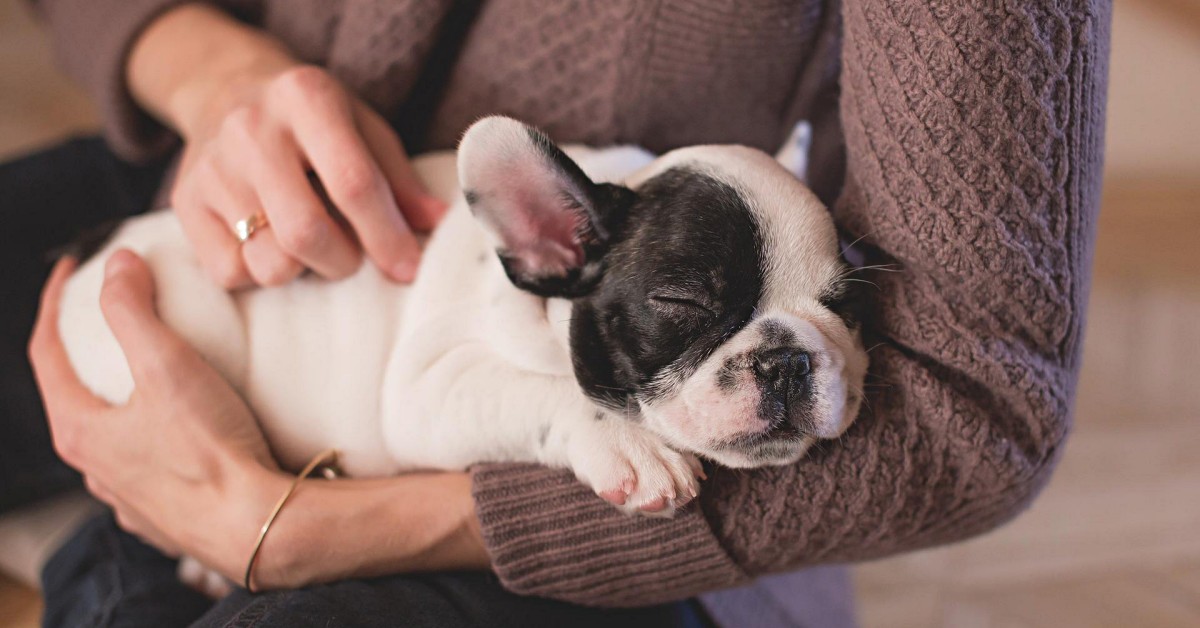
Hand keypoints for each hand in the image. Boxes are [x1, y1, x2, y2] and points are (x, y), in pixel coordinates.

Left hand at [30, 252, 489, 586]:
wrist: (257, 525)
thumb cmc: (210, 449)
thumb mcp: (168, 365)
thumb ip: (135, 310)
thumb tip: (118, 264)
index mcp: (80, 431)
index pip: (45, 353)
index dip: (54, 303)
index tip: (73, 270)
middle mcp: (94, 469)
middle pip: (75, 396)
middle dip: (88, 352)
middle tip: (113, 318)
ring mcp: (128, 497)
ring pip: (112, 436)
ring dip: (122, 399)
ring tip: (152, 373)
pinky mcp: (165, 516)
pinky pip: (148, 467)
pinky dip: (154, 437)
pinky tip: (182, 430)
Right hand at [129, 5, 445, 287]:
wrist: (225, 89)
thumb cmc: (313, 119)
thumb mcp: (364, 128)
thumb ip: (399, 180)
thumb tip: (439, 225)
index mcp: (307, 99)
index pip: (353, 184)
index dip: (386, 236)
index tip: (407, 268)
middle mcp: (251, 129)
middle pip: (306, 233)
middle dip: (343, 261)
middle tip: (352, 255)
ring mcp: (212, 168)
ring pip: (268, 262)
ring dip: (302, 270)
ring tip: (308, 243)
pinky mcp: (184, 203)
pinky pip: (229, 273)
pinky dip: (258, 272)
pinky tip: (268, 242)